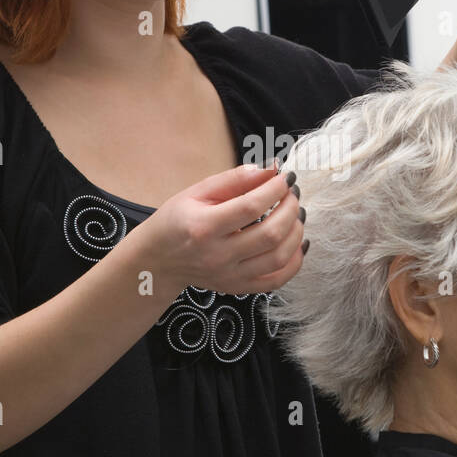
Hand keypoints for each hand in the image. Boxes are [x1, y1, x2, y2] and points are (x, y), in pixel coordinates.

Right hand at [149, 164, 306, 295]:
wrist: (158, 260)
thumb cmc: (177, 220)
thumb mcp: (197, 192)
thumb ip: (234, 180)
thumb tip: (271, 168)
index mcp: (203, 227)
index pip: (251, 206)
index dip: (275, 189)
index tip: (286, 177)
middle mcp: (218, 256)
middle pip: (270, 234)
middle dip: (290, 209)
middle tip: (292, 194)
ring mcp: (229, 276)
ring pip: (279, 258)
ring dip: (296, 232)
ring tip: (296, 214)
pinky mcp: (238, 288)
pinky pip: (277, 280)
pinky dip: (295, 261)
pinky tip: (297, 242)